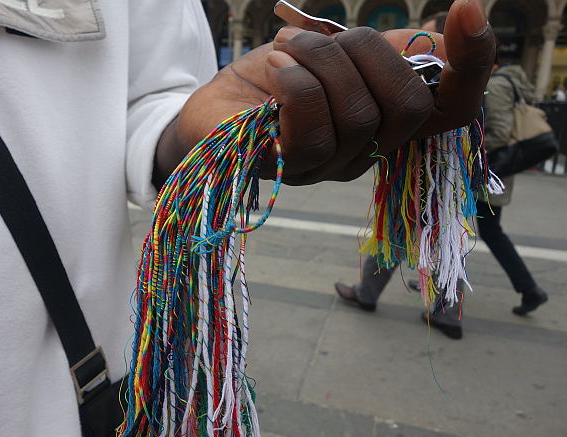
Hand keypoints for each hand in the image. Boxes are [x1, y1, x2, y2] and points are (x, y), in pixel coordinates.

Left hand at [154, 0, 494, 186]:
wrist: (215, 102)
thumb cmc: (277, 76)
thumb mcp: (334, 50)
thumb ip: (383, 49)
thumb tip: (435, 37)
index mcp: (385, 121)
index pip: (451, 110)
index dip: (473, 64)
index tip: (468, 9)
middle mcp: (366, 152)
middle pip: (408, 107)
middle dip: (364, 52)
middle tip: (318, 38)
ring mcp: (328, 167)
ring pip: (358, 116)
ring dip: (319, 61)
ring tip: (286, 48)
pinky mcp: (287, 169)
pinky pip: (312, 133)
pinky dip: (296, 84)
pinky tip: (277, 68)